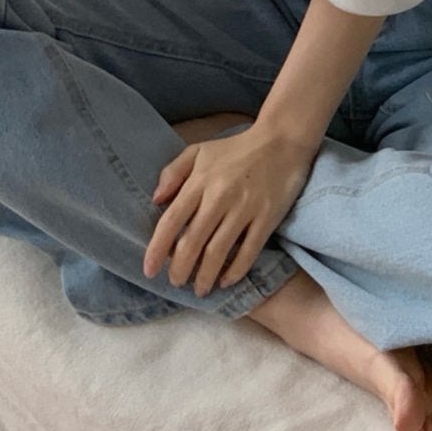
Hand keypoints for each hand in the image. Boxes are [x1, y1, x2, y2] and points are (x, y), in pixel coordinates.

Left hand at [143, 123, 315, 296]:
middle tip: (175, 283)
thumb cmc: (236, 148)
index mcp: (200, 181)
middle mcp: (219, 197)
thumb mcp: (199, 150)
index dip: (157, 249)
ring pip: (218, 251)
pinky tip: (226, 281)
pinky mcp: (267, 217)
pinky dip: (235, 270)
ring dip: (205, 276)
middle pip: (192, 242)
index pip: (172, 220)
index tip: (149, 270)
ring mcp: (245, 208)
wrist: (282, 140)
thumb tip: (155, 200)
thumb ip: (173, 172)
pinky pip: (249, 250)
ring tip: (199, 290)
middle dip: (180, 269)